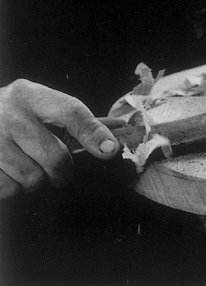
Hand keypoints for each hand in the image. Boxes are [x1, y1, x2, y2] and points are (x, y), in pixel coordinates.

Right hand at [0, 79, 119, 197]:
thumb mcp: (37, 106)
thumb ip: (74, 122)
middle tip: (58, 172)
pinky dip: (12, 189)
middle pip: (56, 157)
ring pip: (32, 178)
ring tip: (25, 167)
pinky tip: (7, 173)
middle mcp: (9, 113)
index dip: (94, 133)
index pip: (71, 112)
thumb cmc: (11, 115)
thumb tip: (115, 136)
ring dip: (34, 181)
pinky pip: (8, 189)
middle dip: (62, 172)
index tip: (110, 150)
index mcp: (30, 95)